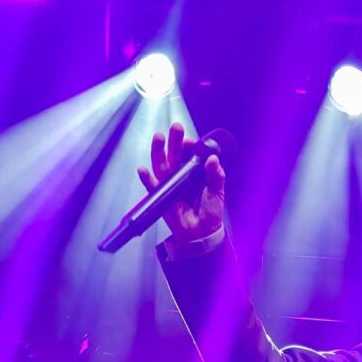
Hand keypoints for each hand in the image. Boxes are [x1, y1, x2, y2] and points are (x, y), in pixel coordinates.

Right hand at [138, 119, 226, 256]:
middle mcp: (179, 174)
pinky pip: (151, 186)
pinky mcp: (161, 195)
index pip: (189, 154)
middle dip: (174, 141)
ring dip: (158, 151)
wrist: (201, 232)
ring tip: (158, 138)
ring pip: (161, 164)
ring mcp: (169, 183)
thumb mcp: (217, 192)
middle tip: (176, 128)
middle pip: (174, 154)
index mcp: (193, 171)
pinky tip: (143, 170)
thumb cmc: (210, 211)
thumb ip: (216, 175)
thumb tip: (213, 159)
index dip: (188, 145)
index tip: (190, 142)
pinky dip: (146, 178)